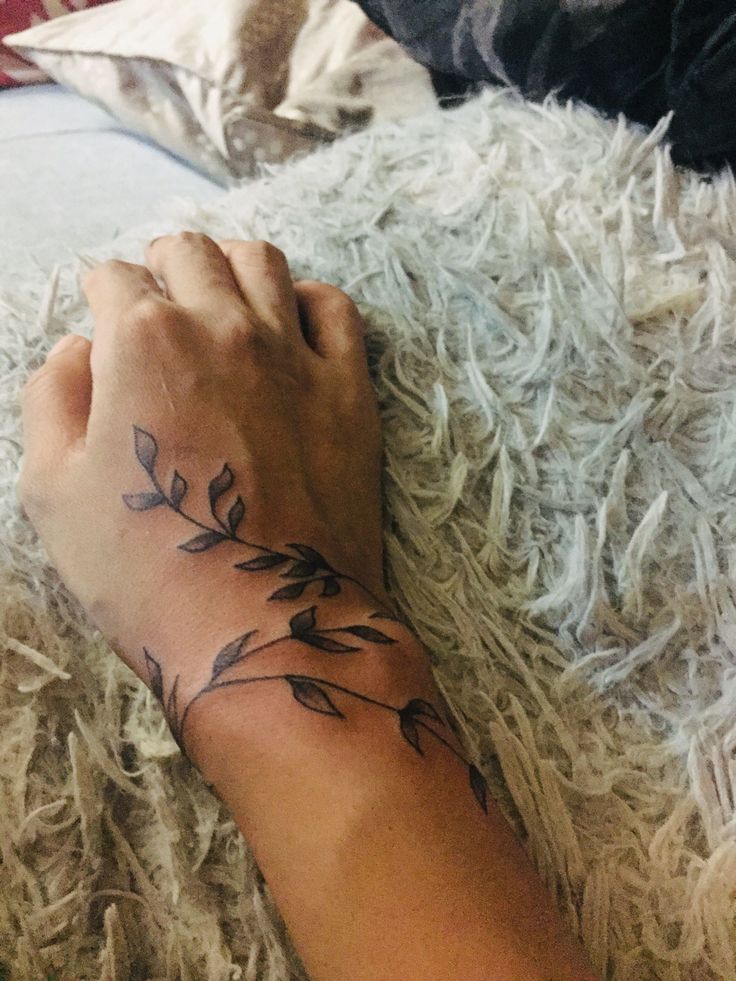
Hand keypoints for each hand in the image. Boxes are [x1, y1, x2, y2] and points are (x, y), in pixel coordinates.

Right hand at [20, 234, 389, 733]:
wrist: (264, 627)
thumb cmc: (147, 573)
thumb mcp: (52, 492)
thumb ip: (53, 398)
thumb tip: (79, 348)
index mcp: (142, 342)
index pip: (114, 278)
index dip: (101, 294)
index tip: (104, 317)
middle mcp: (222, 327)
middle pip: (189, 252)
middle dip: (161, 266)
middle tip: (156, 303)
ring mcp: (293, 356)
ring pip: (262, 262)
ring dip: (229, 267)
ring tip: (218, 301)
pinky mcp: (348, 391)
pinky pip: (335, 309)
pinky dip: (306, 302)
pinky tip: (288, 328)